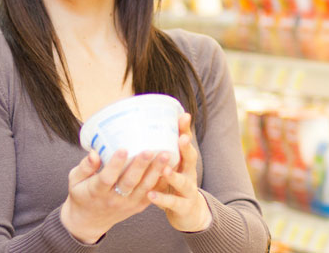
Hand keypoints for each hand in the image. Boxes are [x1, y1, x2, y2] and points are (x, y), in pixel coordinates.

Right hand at [60, 149, 165, 243]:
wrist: (89, 221)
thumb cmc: (81, 194)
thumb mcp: (75, 180)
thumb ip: (84, 166)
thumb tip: (94, 153)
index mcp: (96, 191)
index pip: (107, 177)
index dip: (115, 164)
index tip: (123, 149)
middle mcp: (114, 199)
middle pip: (129, 182)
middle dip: (141, 165)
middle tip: (150, 150)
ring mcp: (128, 204)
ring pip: (144, 188)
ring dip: (156, 171)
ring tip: (165, 155)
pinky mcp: (137, 207)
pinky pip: (151, 194)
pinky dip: (160, 181)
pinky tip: (170, 167)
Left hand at [147, 113, 211, 232]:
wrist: (189, 213)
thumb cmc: (172, 185)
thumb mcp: (169, 167)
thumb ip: (158, 153)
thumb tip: (138, 130)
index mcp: (184, 162)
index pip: (185, 143)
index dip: (185, 130)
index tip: (183, 115)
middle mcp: (189, 174)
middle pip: (190, 159)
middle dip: (186, 148)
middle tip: (181, 138)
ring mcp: (188, 191)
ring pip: (183, 182)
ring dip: (174, 175)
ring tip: (164, 169)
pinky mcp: (183, 207)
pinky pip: (172, 203)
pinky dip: (162, 199)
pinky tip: (151, 195)